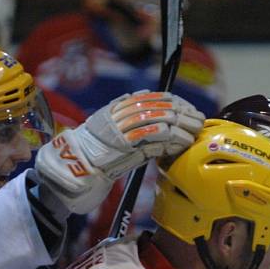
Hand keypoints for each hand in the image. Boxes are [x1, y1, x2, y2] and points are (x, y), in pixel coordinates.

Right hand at [34, 90, 204, 212]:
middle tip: (198, 118)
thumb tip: (146, 119)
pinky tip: (183, 142)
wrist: (71, 171)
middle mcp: (118, 115)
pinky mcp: (125, 145)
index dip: (171, 101)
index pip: (150, 98)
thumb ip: (126, 127)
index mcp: (115, 110)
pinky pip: (154, 137)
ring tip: (194, 131)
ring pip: (159, 119)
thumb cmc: (89, 158)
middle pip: (157, 106)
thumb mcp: (107, 136)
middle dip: (181, 112)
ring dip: (181, 125)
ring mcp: (121, 129)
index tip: (185, 107)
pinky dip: (171, 138)